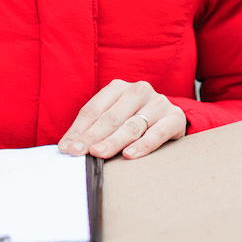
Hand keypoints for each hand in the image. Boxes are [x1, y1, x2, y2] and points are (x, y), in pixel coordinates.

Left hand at [57, 79, 185, 160]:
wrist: (172, 120)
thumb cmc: (135, 121)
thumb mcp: (113, 119)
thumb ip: (93, 130)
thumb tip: (66, 147)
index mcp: (118, 87)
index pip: (93, 110)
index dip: (78, 130)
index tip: (66, 148)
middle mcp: (139, 90)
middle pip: (110, 118)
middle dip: (91, 137)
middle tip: (77, 152)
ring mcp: (158, 103)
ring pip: (132, 125)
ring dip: (113, 142)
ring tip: (98, 154)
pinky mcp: (175, 117)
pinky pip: (157, 133)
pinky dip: (143, 145)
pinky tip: (129, 155)